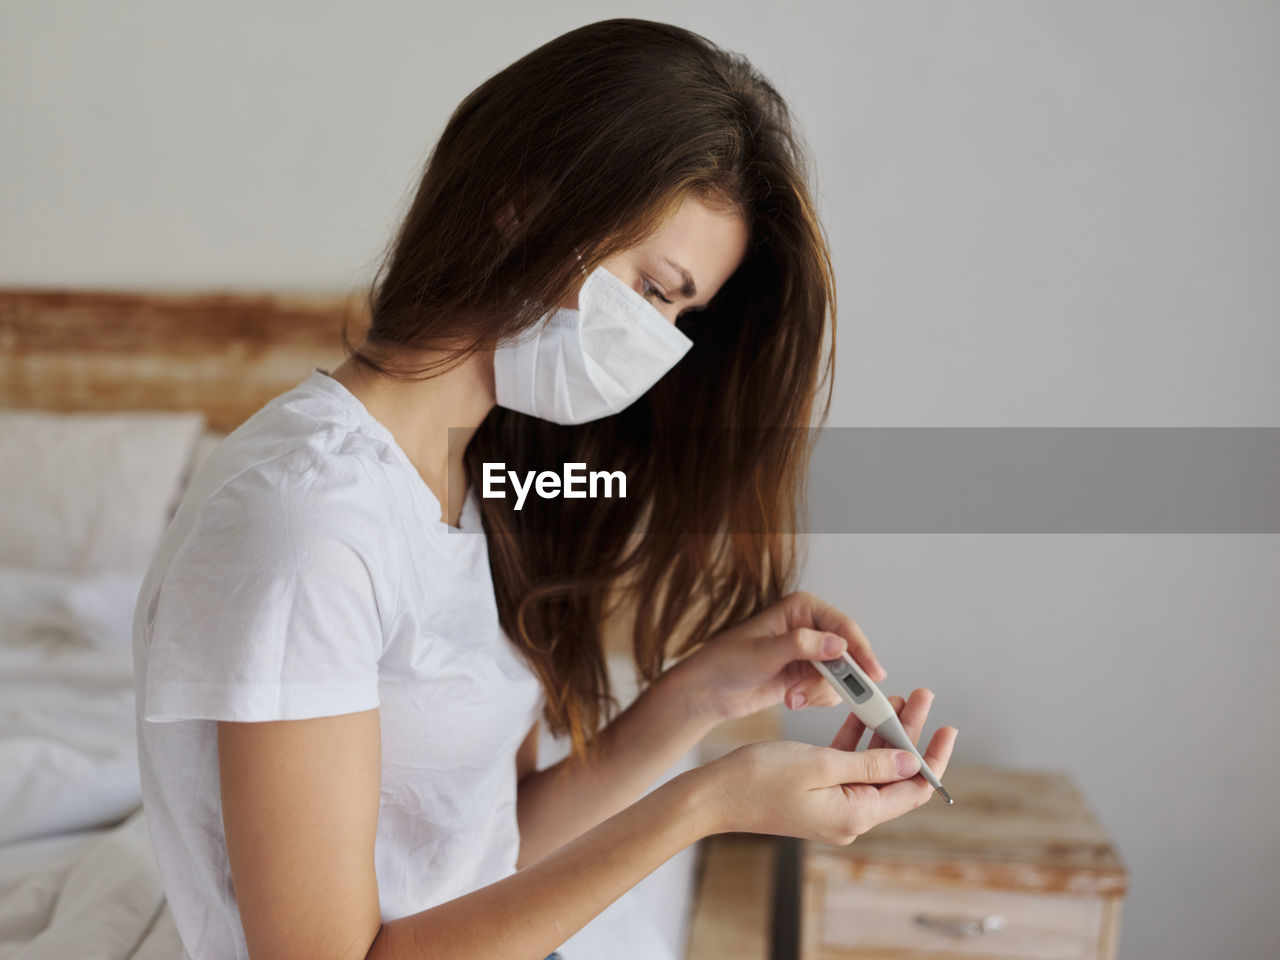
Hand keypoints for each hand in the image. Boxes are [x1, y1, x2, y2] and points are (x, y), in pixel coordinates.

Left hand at [670, 590, 887, 723]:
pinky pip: (829, 690)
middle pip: (847, 653)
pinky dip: (814, 699)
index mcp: (801, 608)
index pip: (843, 626)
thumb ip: (801, 646)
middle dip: (837, 679)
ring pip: (841, 676)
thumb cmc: (726, 662)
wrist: (708, 691)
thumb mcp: (763, 652)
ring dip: (820, 692)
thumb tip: (837, 644)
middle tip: (834, 697)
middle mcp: (809, 627)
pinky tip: (791, 700)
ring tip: (793, 698)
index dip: (861, 650)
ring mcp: (809, 653)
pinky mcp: (805, 675)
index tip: (872, 675)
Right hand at [698, 689, 956, 841]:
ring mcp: (833, 806)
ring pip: (872, 766)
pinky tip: (862, 713)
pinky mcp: (816, 794)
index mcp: (856, 813)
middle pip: (895, 774)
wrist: (715, 795)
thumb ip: (870, 765)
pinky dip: (858, 740)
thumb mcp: (821, 764)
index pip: (914, 789)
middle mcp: (850, 815)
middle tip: (922, 696)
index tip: (947, 728)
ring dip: (885, 732)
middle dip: (910, 733)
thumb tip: (912, 765)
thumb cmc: (760, 779)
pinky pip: (847, 766)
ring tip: (899, 697)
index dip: (933, 758)